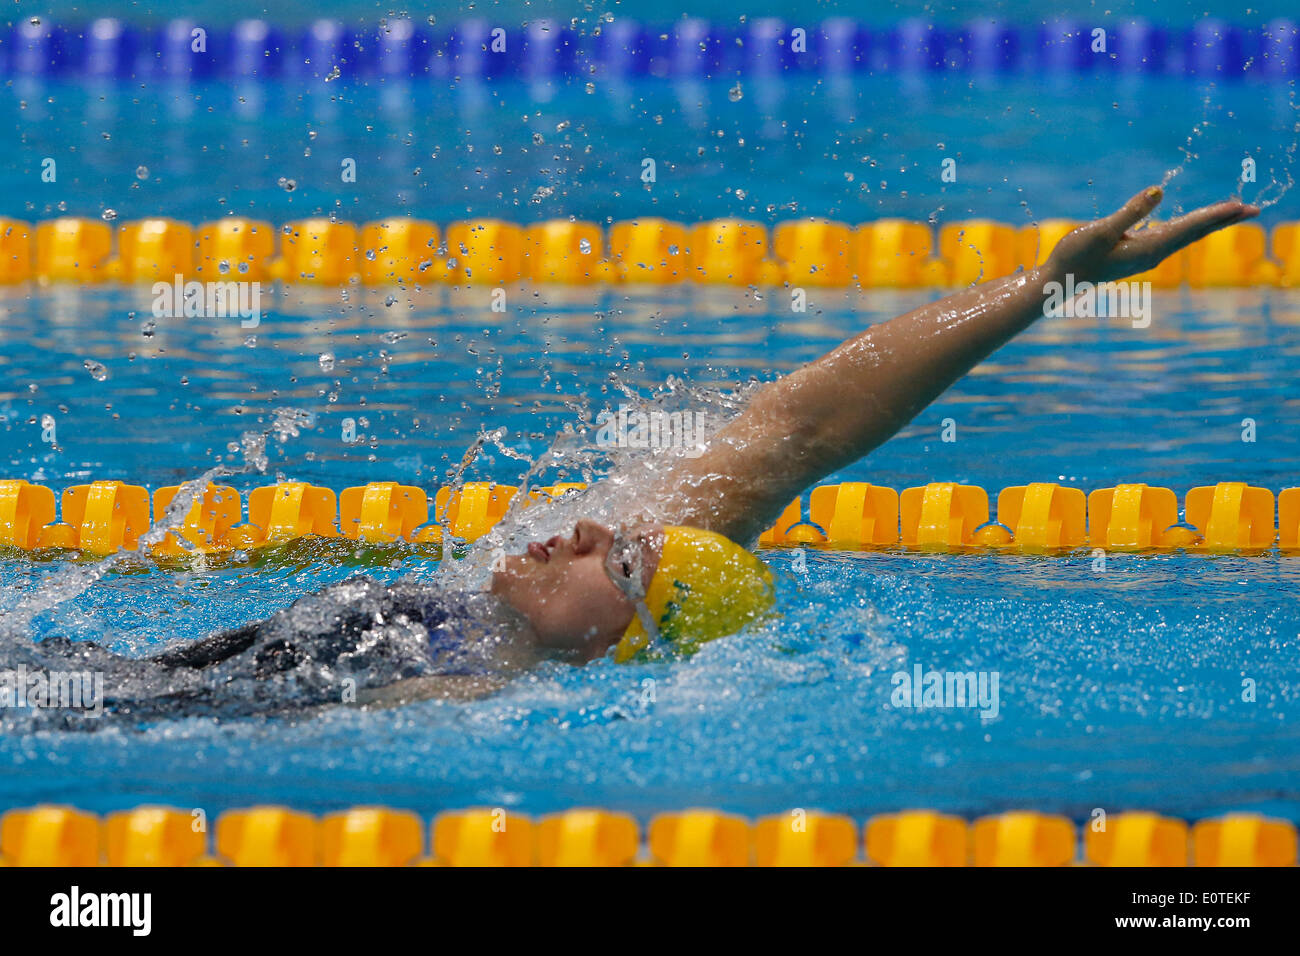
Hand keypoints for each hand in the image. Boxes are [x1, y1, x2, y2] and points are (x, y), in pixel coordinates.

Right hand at [1044, 186, 1258, 283]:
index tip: (1243, 205)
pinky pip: (1171, 235)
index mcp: (1149, 248)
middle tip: (1254, 209)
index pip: (1191, 227)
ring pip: (1185, 234)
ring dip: (1209, 222)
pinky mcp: (1135, 251)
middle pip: (1195, 232)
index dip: (1217, 214)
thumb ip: (1130, 211)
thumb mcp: (1100, 230)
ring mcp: (1145, 254)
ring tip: (1232, 212)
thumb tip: (1158, 192)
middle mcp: (1153, 253)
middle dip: (1223, 219)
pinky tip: (1193, 223)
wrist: (1058, 281)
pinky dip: (1189, 226)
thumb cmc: (1075, 256)